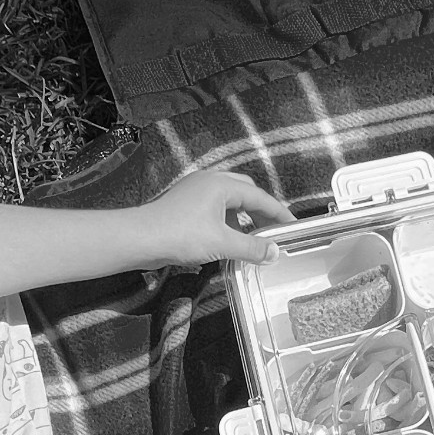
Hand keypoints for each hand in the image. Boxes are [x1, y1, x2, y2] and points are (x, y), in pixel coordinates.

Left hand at [140, 170, 293, 267]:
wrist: (139, 239)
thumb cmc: (180, 235)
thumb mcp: (222, 243)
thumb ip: (252, 247)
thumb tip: (275, 252)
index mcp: (221, 184)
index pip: (260, 196)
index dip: (279, 213)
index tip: (293, 227)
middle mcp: (210, 182)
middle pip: (245, 192)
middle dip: (262, 211)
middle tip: (274, 230)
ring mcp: (195, 192)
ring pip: (229, 201)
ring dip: (244, 218)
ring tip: (254, 239)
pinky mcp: (184, 205)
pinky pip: (215, 209)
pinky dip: (228, 222)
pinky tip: (229, 240)